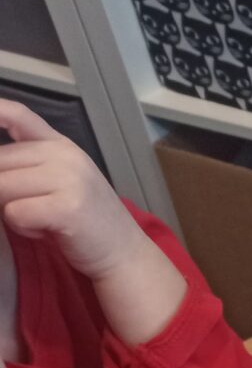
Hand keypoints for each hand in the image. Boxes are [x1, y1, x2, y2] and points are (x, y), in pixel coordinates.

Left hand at [0, 101, 154, 279]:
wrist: (124, 252)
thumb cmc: (84, 219)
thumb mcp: (60, 179)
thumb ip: (29, 162)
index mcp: (60, 144)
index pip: (18, 115)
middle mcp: (65, 154)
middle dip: (2, 189)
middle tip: (31, 206)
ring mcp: (69, 178)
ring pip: (2, 188)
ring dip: (11, 210)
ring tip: (41, 219)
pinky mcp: (68, 206)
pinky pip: (15, 213)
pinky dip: (23, 228)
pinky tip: (46, 230)